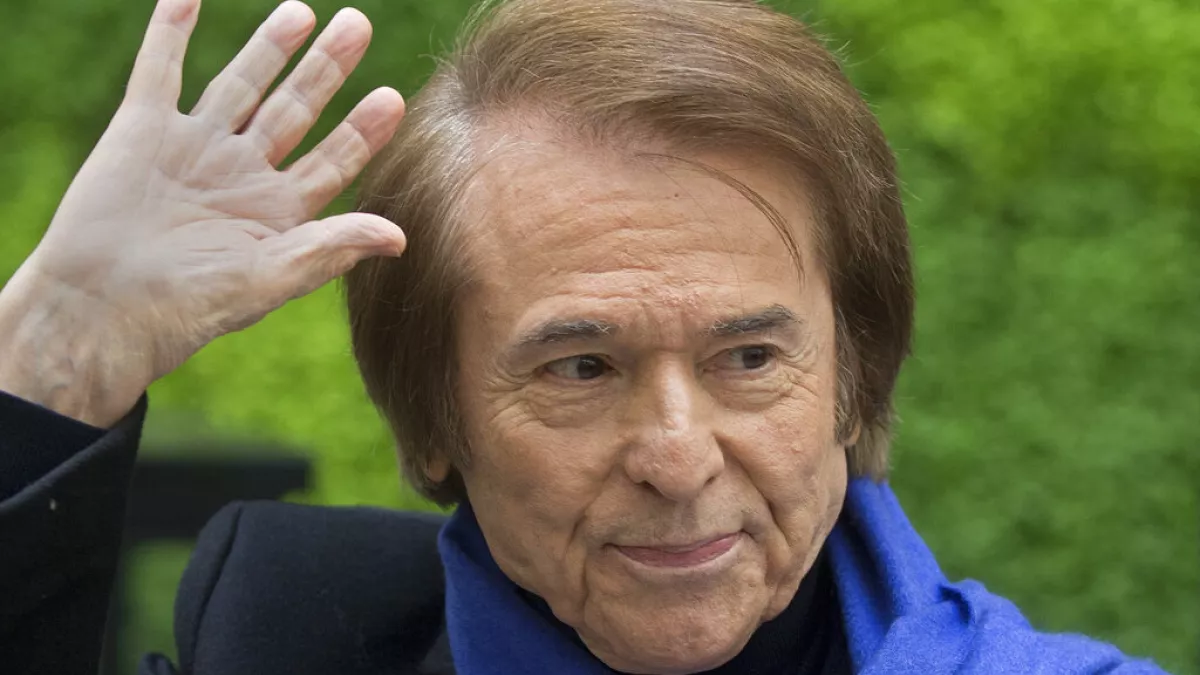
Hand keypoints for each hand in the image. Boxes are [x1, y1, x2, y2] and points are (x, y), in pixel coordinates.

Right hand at [0, 0, 405, 425]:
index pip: (333, 160)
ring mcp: (194, 148)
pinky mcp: (142, 130)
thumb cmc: (189, 307)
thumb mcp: (270, 279)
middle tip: (358, 25)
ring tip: (301, 11)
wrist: (103, 308)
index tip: (393, 97)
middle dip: (325, 69)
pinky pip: (159, 70)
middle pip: (294, 110)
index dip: (363, 129)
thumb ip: (331, 249)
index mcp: (278, 211)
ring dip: (268, 47)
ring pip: (239, 85)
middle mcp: (241, 174)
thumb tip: (401, 236)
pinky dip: (170, 31)